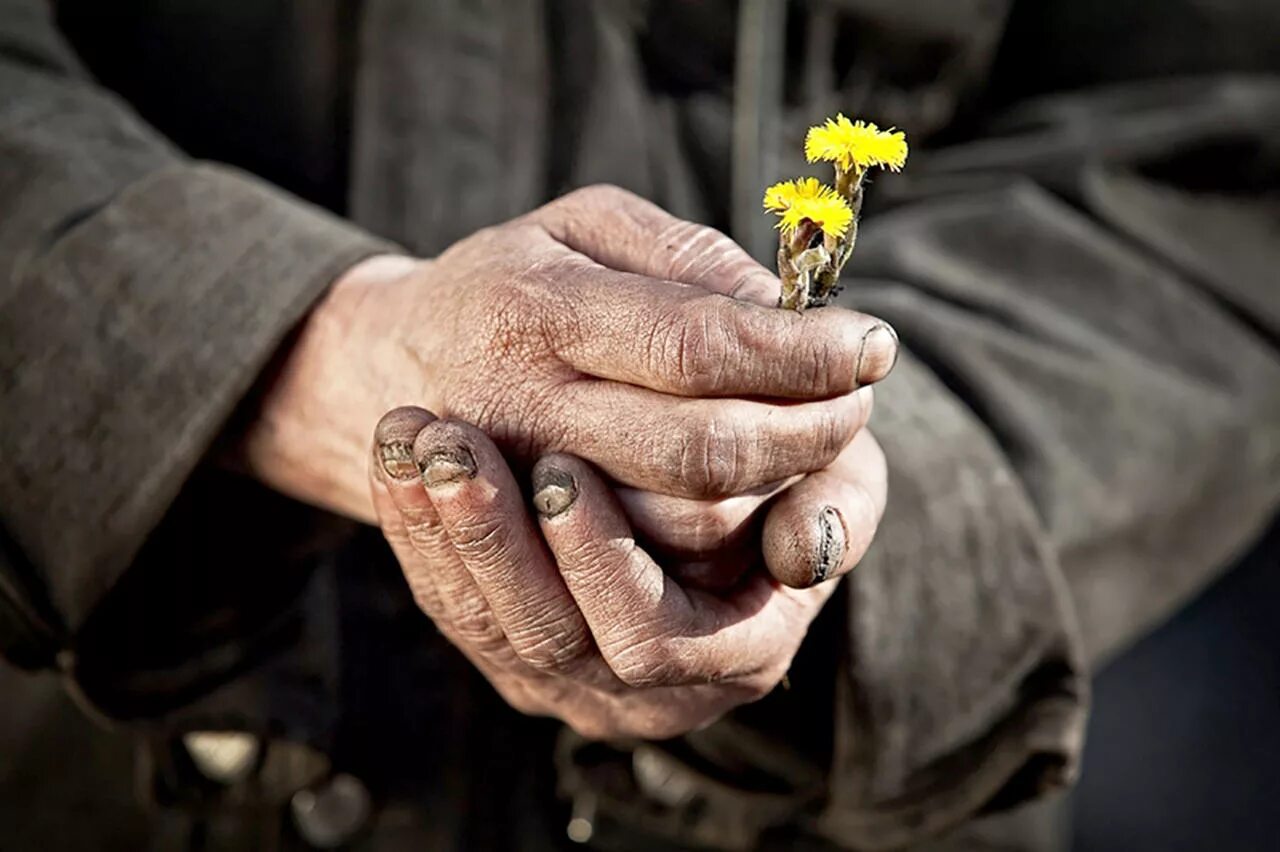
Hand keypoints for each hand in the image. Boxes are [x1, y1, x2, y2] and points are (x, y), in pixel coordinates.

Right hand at [239, 185, 897, 536]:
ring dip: (775, 492)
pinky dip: (726, 542)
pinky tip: (754, 497)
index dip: (803, 353)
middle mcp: (516, 415)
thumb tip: (790, 316)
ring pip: (686, 527)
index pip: (697, 345)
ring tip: (810, 438)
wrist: (390, 371)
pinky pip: (644, 585)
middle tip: (856, 402)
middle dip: (806, 432)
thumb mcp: (583, 225)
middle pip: (700, 452)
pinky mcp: (519, 568)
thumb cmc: (512, 285)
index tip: (871, 344)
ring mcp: (514, 505)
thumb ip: (685, 256)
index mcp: (532, 312)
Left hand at [369, 406, 886, 738]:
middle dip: (500, 542)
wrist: (688, 466)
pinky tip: (397, 448)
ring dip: (445, 526)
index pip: (665, 637)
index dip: (603, 561)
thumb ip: (841, 500)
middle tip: (461, 449)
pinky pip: (448, 596)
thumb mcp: (835, 472)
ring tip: (421, 435)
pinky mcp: (511, 639)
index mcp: (737, 649)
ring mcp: (573, 669)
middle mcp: (649, 683)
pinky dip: (413, 523)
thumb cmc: (776, 460)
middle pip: (555, 638)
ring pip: (492, 623)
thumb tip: (806, 543)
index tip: (558, 465)